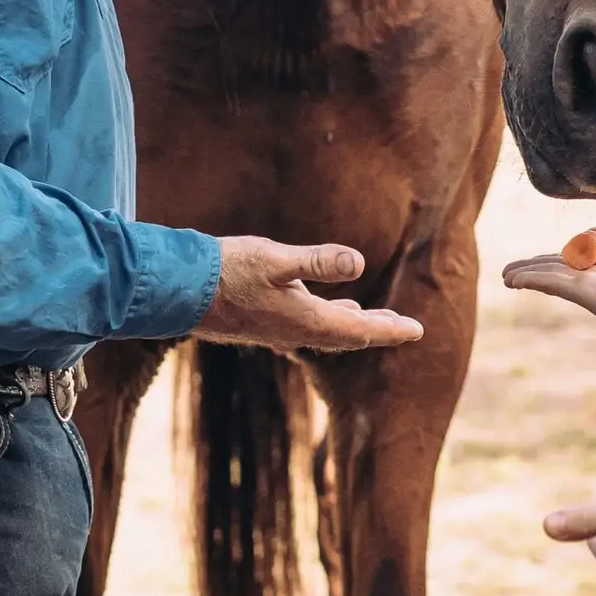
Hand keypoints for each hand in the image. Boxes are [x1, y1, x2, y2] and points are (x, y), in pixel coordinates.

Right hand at [193, 237, 422, 353]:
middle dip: (378, 330)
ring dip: (355, 326)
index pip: (359, 332)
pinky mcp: (262, 322)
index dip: (390, 330)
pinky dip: (329, 319)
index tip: (417, 331)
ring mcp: (277, 329)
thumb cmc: (226, 271)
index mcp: (304, 321)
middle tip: (406, 328)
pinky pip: (308, 326)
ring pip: (327, 332)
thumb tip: (358, 263)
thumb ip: (316, 262)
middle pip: (348, 336)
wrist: (177, 291)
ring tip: (375, 320)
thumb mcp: (275, 259)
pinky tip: (329, 308)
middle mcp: (294, 331)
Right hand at [500, 236, 595, 363]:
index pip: (590, 263)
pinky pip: (553, 281)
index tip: (554, 254)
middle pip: (566, 270)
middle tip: (514, 270)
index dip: (571, 256)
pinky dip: (532, 277)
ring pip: (555, 277)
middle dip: (540, 267)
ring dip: (529, 274)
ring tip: (505, 275)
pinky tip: (512, 278)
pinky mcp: (589, 293)